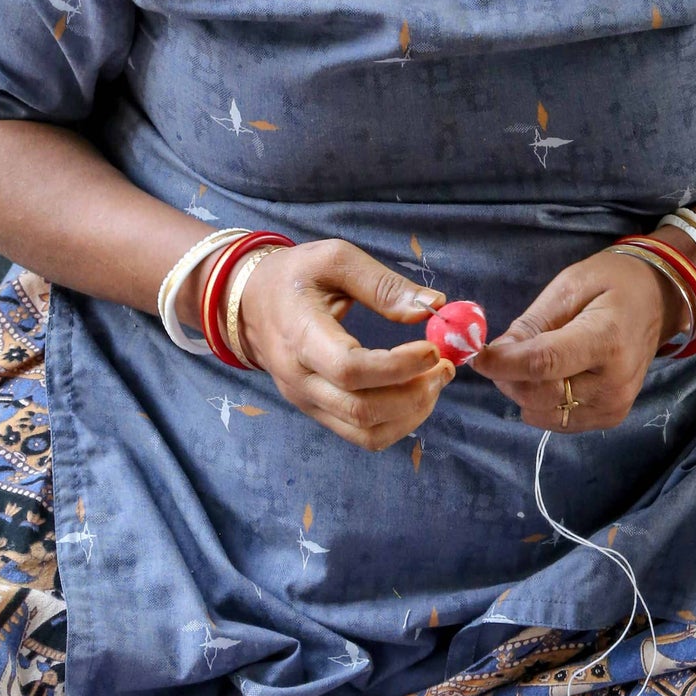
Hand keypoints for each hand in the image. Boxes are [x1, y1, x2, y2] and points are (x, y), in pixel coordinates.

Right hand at [233, 239, 452, 450]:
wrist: (249, 302)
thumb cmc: (295, 276)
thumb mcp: (335, 260)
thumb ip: (384, 284)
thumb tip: (433, 305)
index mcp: (300, 335)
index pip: (350, 368)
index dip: (398, 365)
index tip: (434, 348)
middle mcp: (299, 379)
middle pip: (361, 410)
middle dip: (415, 394)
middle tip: (446, 366)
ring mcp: (306, 401)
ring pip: (366, 432)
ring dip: (412, 414)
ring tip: (435, 380)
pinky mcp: (317, 411)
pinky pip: (362, 435)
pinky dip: (398, 423)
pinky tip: (415, 394)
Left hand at [474, 249, 686, 431]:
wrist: (659, 301)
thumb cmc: (612, 284)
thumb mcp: (568, 287)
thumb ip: (530, 325)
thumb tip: (493, 356)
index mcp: (606, 339)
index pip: (543, 364)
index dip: (503, 364)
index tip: (477, 355)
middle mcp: (614, 382)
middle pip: (538, 394)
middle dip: (510, 375)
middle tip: (507, 350)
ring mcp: (614, 405)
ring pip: (542, 413)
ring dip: (524, 390)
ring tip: (536, 360)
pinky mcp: (611, 418)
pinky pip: (556, 421)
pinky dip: (542, 402)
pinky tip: (554, 376)